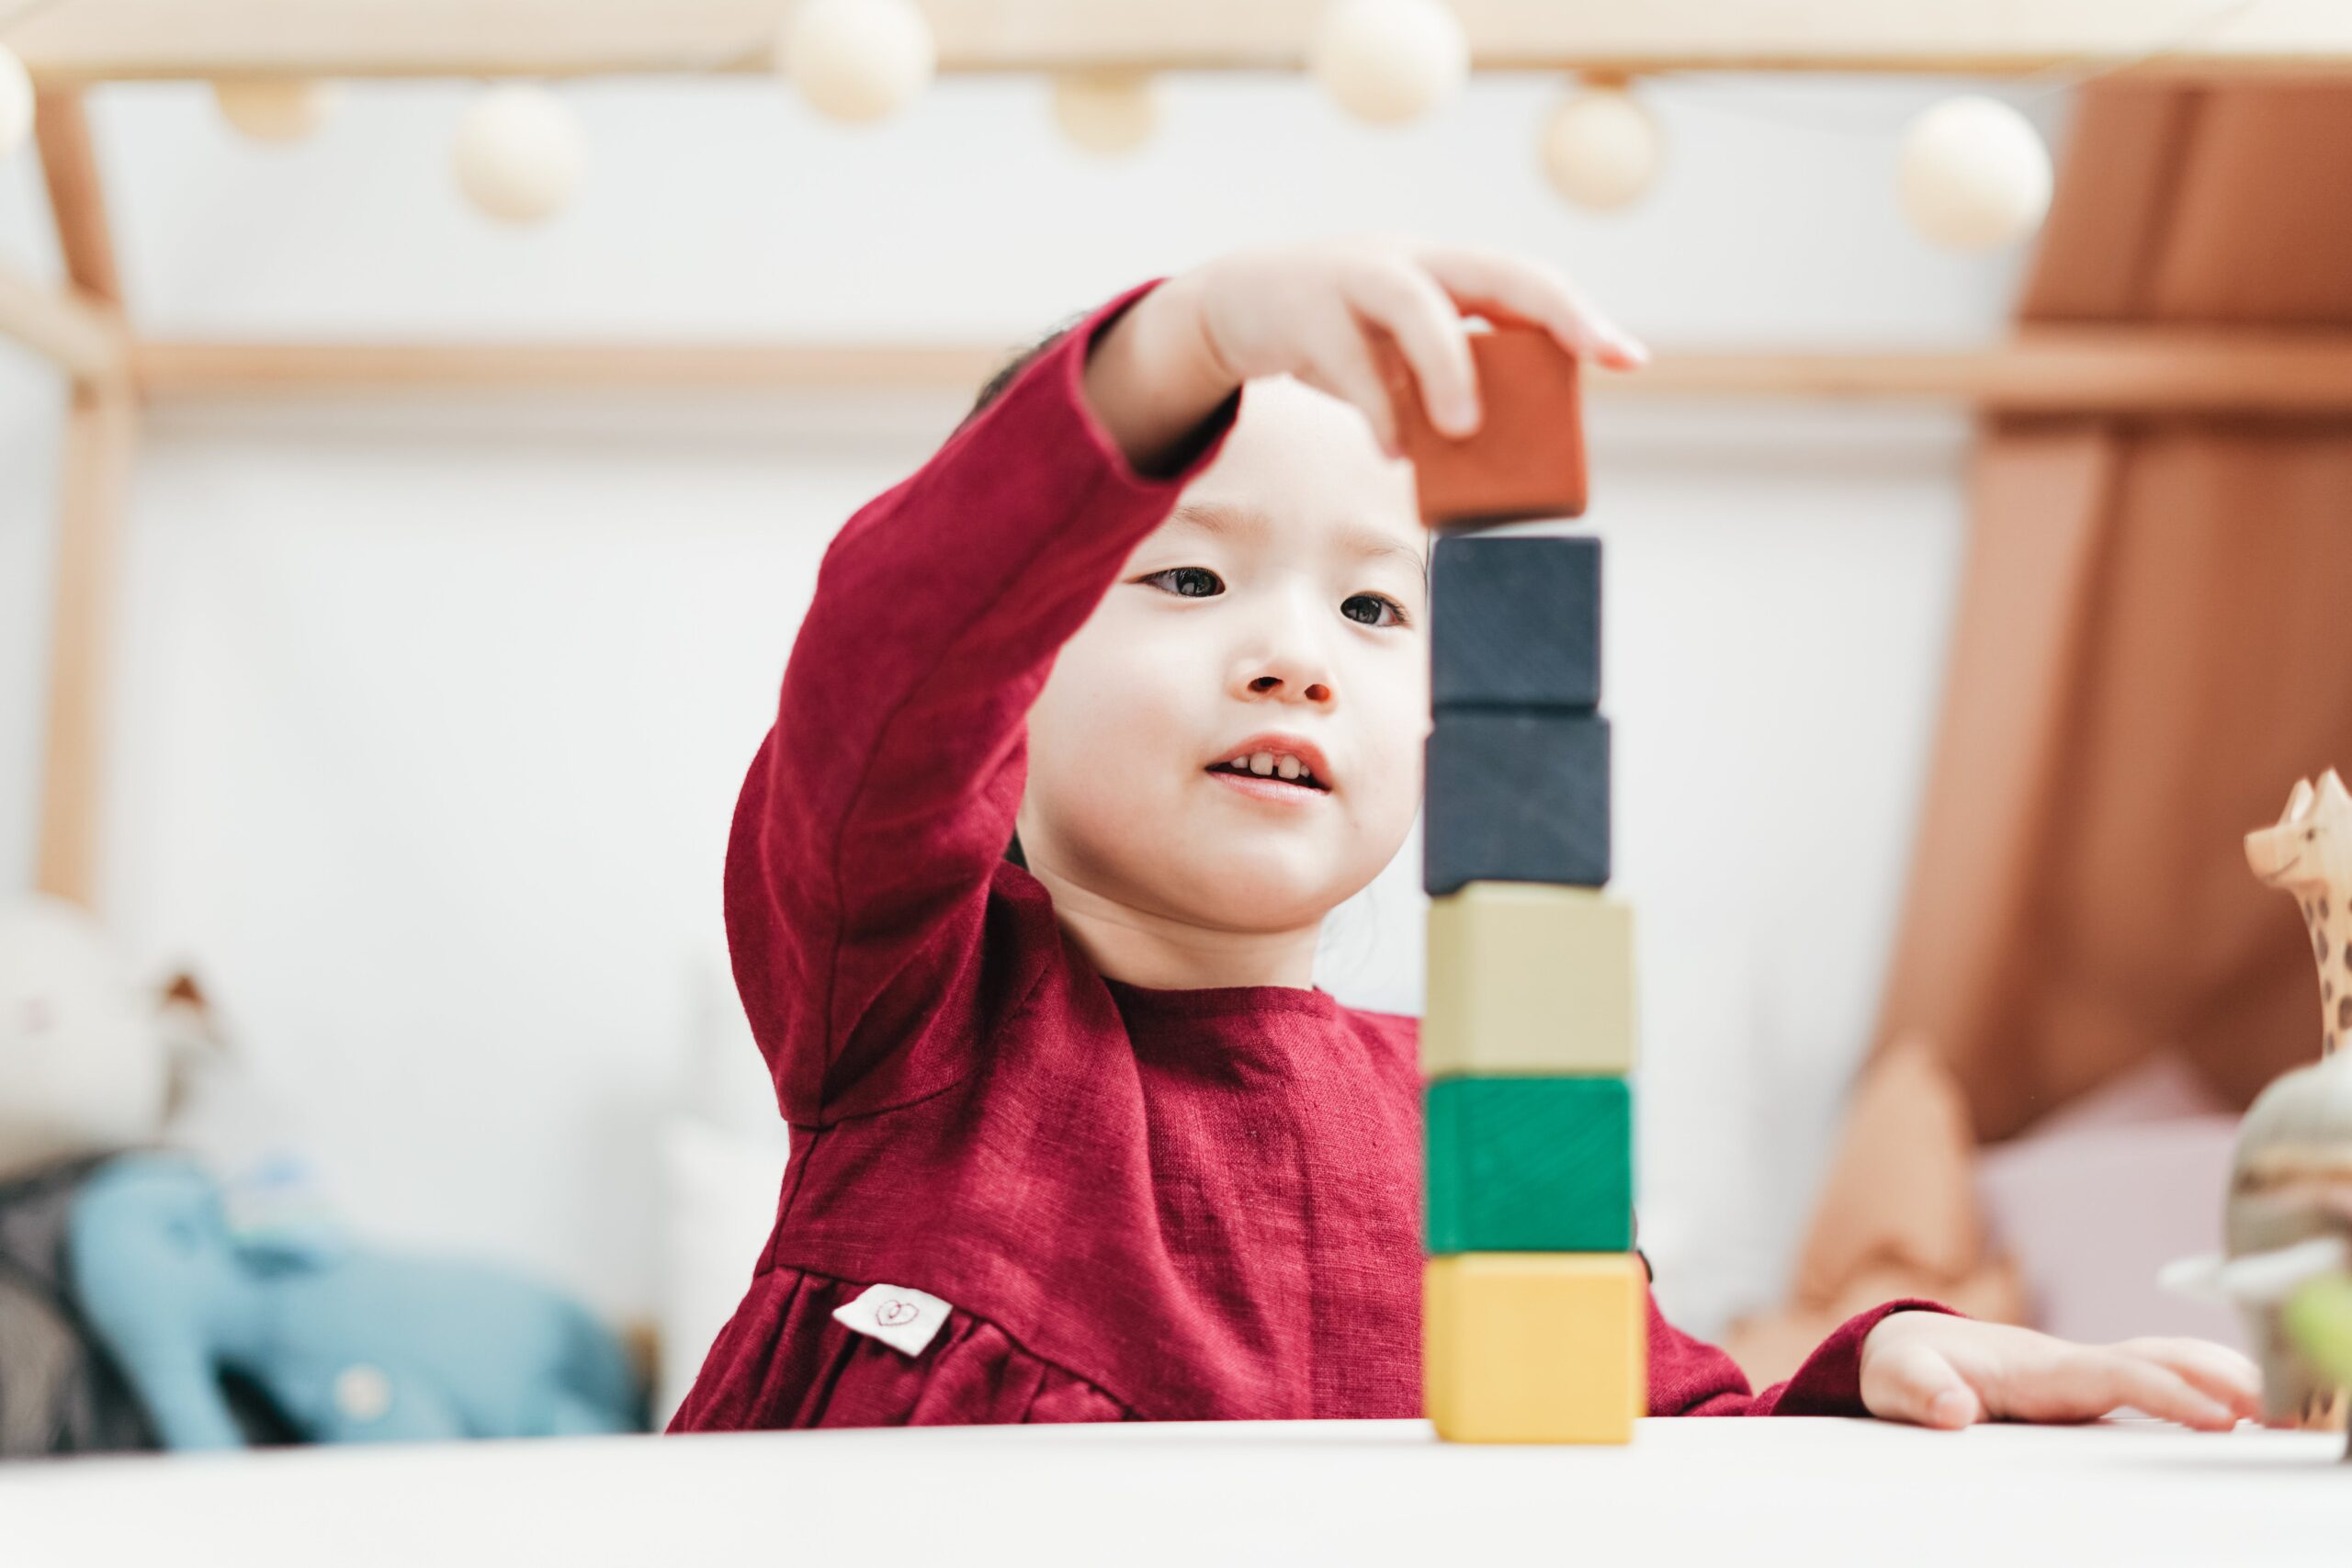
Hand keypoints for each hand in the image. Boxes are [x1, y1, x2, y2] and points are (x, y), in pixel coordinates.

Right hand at [1084, 236, 1645, 471]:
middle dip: (1553, 311)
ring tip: (1464, 431)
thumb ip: (1444, 381)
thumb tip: (1492, 452)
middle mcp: (1411, 261)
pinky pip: (1350, 364)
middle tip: (1591, 359)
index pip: (1527, 281)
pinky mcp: (1305, 313)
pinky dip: (1377, 411)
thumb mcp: (1399, 349)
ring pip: (1414, 306)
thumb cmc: (1341, 335)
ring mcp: (1355, 279)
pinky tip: (1395, 452)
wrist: (1239, 303)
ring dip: (1447, 366)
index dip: (1579, 315)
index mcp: (1445, 269)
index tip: (1628, 359)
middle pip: (1495, 271)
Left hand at [1858, 1311, 2262, 1431]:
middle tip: (2276, 1407)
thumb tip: (1954, 1409)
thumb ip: (1922, 1393)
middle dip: (2214, 1377)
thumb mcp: (1897, 1380)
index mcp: (2034, 1367)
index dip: (2167, 1392)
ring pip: (2161, 1362)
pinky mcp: (2084, 1386)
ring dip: (2218, 1375)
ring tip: (2277, 1406)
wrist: (1903, 1348)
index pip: (2114, 1375)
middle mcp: (2067, 1364)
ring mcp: (2080, 1372)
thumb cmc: (1903, 1364)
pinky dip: (2199, 1383)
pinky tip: (2237, 1406)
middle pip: (2155, 1359)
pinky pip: (2153, 1377)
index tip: (2218, 1415)